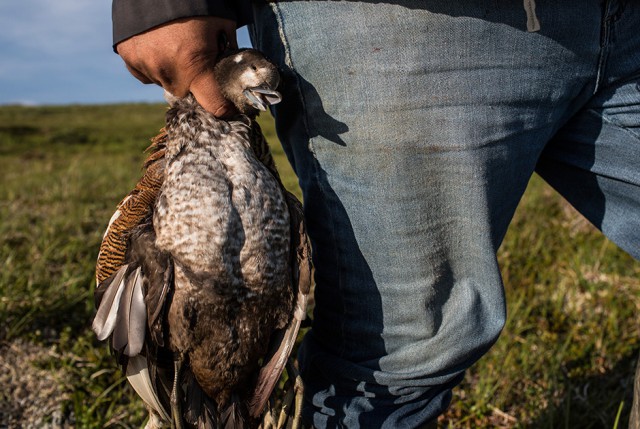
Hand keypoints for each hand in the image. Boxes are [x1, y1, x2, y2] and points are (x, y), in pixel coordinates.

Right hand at [116, 16, 237, 116]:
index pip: (213, 104)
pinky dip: (152, 65)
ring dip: (171, 72)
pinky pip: (144, 73)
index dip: (223, 108)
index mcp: (194, 64)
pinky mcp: (128, 55)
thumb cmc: (196, 2)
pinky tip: (157, 46)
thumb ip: (227, 53)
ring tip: (174, 47)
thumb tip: (232, 72)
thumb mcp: (222, 25)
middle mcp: (167, 69)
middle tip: (194, 60)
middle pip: (183, 93)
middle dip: (191, 82)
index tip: (228, 110)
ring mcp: (145, 63)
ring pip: (163, 82)